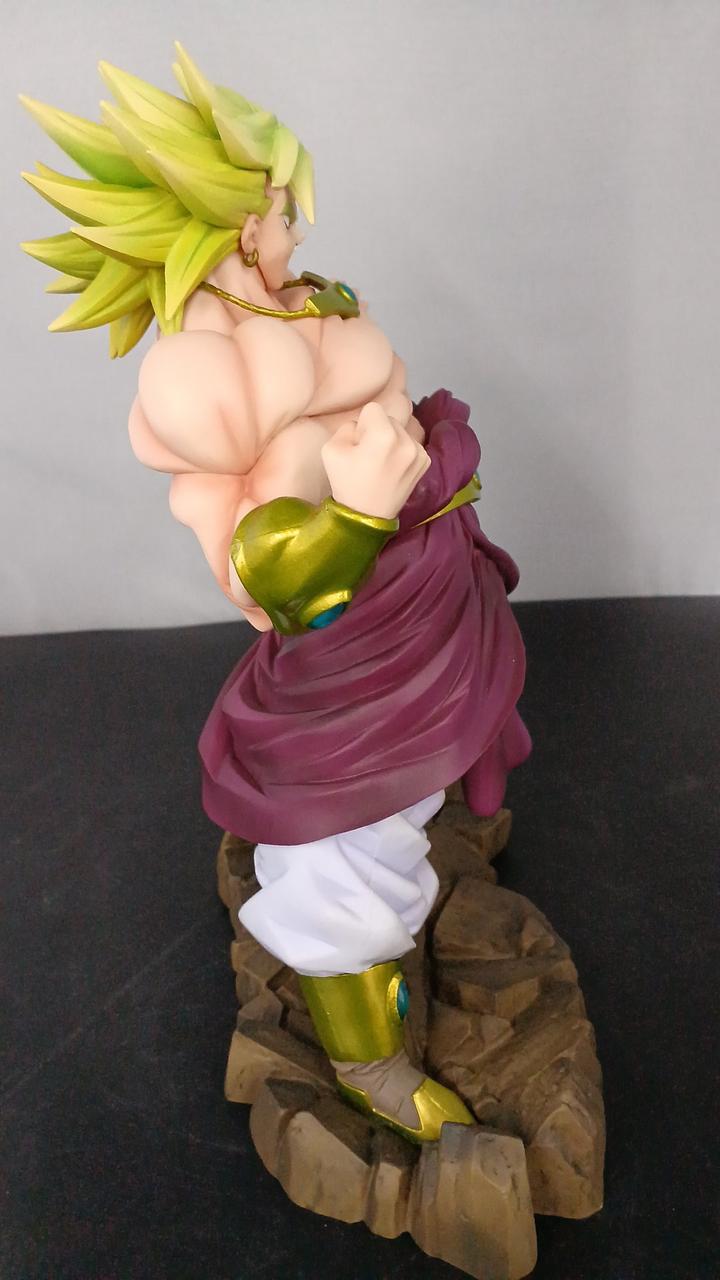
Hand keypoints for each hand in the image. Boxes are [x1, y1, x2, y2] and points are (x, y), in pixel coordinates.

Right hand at [321, 402, 430, 519]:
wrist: (367, 515)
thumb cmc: (346, 482)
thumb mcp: (331, 449)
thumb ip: (348, 426)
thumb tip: (363, 425)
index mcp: (384, 435)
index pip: (373, 409)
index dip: (362, 425)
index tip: (359, 444)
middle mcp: (407, 441)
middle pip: (390, 419)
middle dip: (379, 430)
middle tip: (369, 455)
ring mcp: (419, 452)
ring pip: (401, 431)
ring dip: (392, 440)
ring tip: (382, 463)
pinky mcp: (425, 462)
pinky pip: (411, 444)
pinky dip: (402, 451)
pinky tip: (393, 468)